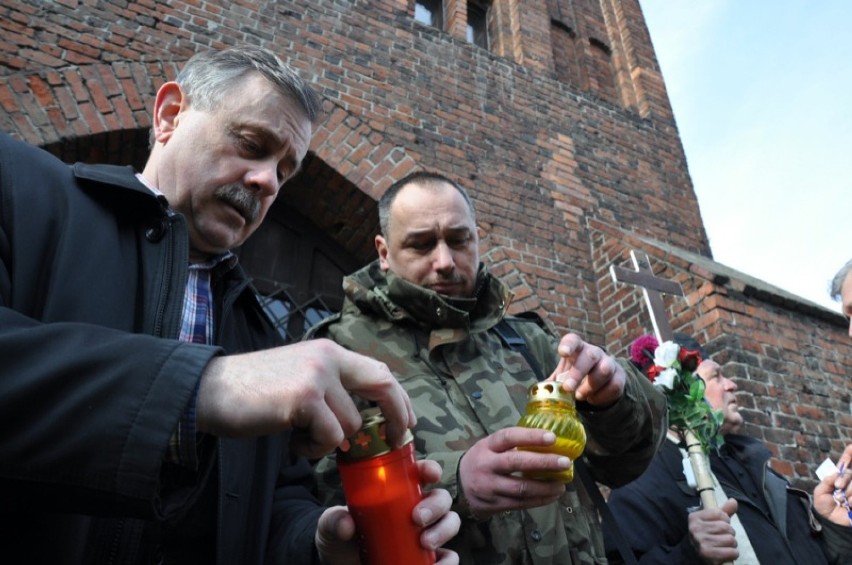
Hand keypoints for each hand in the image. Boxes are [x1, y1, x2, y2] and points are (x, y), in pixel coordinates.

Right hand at [196, 339, 415, 457]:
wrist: (211, 390)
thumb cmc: (254, 392)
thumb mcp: (300, 377)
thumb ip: (331, 388)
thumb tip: (363, 419)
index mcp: (329, 352)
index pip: (379, 371)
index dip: (398, 397)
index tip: (407, 420)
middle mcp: (327, 358)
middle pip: (382, 385)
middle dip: (396, 416)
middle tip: (394, 441)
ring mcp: (316, 376)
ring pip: (351, 424)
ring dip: (330, 442)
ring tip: (301, 437)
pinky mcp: (304, 399)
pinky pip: (330, 437)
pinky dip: (315, 449)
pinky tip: (293, 442)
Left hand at [315, 459, 460, 564]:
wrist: (339, 563)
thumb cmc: (339, 536)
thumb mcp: (330, 525)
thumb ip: (335, 521)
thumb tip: (347, 525)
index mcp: (397, 491)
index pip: (420, 473)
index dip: (431, 469)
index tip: (430, 475)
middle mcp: (416, 508)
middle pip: (441, 498)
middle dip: (436, 505)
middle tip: (417, 518)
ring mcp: (424, 533)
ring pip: (450, 523)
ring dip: (444, 530)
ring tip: (425, 543)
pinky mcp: (426, 558)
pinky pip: (448, 557)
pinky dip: (448, 561)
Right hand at [458, 427, 567, 517]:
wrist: (458, 487)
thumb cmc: (481, 461)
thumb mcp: (488, 446)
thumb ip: (510, 444)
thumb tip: (547, 440)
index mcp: (486, 446)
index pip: (508, 437)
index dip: (531, 436)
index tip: (552, 437)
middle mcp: (487, 465)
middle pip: (517, 462)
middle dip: (544, 462)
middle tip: (565, 462)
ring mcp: (490, 487)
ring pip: (521, 487)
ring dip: (546, 486)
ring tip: (563, 483)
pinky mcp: (495, 504)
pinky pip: (521, 504)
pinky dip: (540, 500)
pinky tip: (553, 495)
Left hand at [549, 333, 624, 405]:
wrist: (600, 384)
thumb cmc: (575, 376)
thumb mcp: (562, 376)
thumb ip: (553, 383)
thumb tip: (541, 392)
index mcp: (577, 349)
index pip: (573, 340)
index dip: (568, 345)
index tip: (563, 353)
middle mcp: (594, 352)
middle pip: (589, 356)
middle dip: (578, 373)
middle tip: (568, 388)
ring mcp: (609, 362)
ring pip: (604, 370)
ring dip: (590, 386)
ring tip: (580, 396)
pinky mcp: (620, 376)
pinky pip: (614, 385)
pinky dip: (601, 396)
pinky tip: (593, 399)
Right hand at [687, 498, 738, 563]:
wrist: (697, 554)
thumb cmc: (708, 535)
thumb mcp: (713, 521)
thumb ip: (724, 510)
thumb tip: (733, 501)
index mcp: (695, 517)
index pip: (719, 513)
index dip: (725, 519)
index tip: (720, 524)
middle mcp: (695, 529)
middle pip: (726, 527)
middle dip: (730, 533)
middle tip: (723, 536)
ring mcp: (700, 542)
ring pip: (730, 539)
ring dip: (732, 544)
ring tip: (725, 545)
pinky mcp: (707, 554)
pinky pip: (731, 552)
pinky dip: (733, 553)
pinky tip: (726, 553)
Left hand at [813, 444, 851, 524]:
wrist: (832, 523)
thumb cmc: (825, 506)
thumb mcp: (820, 493)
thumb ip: (827, 481)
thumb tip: (837, 475)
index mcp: (840, 476)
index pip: (847, 460)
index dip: (850, 452)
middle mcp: (851, 481)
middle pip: (851, 473)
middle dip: (844, 479)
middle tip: (838, 488)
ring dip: (850, 492)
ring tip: (845, 502)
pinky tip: (850, 506)